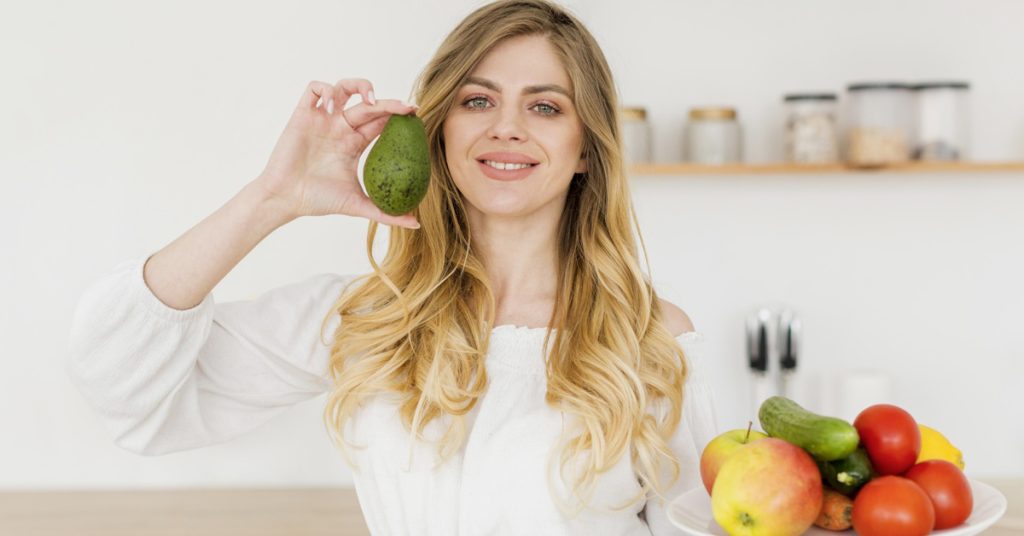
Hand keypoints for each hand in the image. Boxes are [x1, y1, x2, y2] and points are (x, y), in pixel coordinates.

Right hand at [255, 78, 420, 227]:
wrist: (285, 199)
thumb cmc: (317, 200)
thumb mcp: (357, 205)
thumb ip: (385, 213)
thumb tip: (416, 225)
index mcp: (354, 143)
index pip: (380, 121)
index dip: (397, 115)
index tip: (415, 115)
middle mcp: (340, 128)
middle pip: (368, 104)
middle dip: (388, 102)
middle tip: (405, 107)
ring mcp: (323, 120)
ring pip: (343, 88)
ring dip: (359, 86)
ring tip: (370, 99)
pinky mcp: (303, 115)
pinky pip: (314, 89)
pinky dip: (325, 91)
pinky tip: (332, 109)